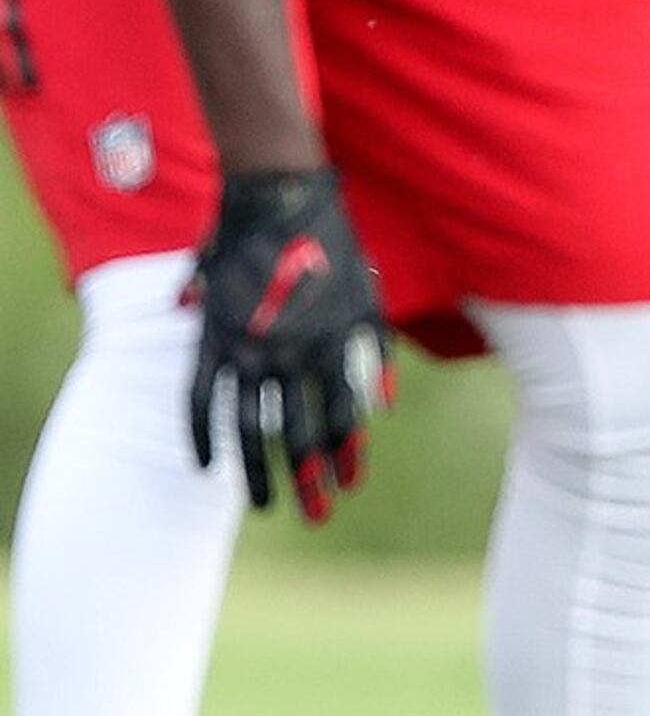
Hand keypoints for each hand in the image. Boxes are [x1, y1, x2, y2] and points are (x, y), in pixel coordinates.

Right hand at [185, 170, 391, 521]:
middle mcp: (293, 355)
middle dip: (309, 479)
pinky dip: (200, 433)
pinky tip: (204, 467)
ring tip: (266, 507)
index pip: (345, 416)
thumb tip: (384, 409)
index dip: (348, 454)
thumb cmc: (332, 247)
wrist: (278, 198)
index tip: (350, 488)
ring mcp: (249, 347)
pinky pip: (199, 395)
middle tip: (314, 517)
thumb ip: (375, 355)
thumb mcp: (370, 300)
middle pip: (301, 432)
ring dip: (258, 472)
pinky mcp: (212, 335)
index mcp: (335, 346)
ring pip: (251, 425)